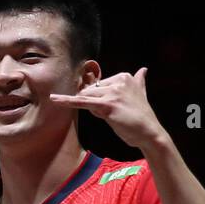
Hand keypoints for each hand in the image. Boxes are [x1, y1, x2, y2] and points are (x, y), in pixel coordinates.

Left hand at [49, 67, 165, 149]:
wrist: (150, 133)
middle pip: (91, 91)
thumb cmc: (142, 118)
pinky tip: (54, 99)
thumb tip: (143, 69)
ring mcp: (112, 92)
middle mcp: (118, 81)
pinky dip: (67, 101)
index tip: (118, 108)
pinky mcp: (107, 105)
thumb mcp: (140, 94)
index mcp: (124, 76)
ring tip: (114, 116)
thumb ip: (139, 81)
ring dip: (95, 111)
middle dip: (96, 105)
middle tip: (115, 115)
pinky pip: (82, 102)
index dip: (102, 100)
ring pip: (88, 98)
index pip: (99, 86)